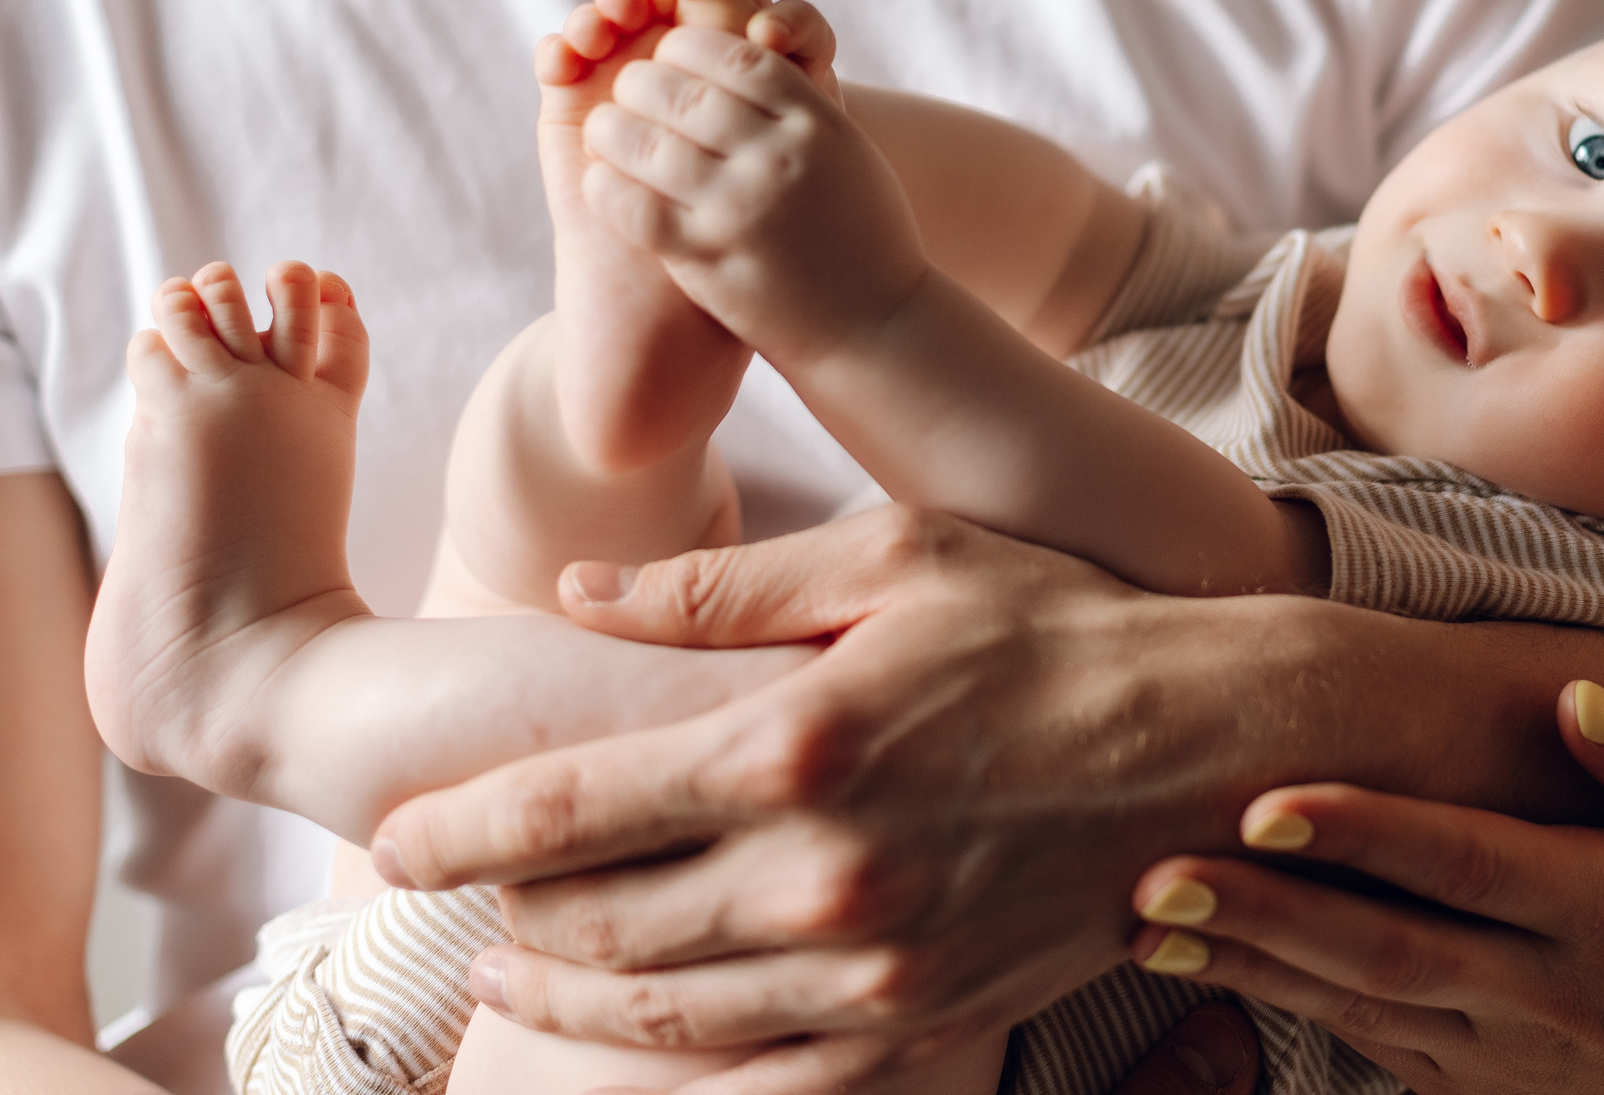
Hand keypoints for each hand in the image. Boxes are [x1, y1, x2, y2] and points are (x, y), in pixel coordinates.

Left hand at [367, 509, 1315, 1080]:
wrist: (1213, 749)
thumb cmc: (1055, 628)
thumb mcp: (892, 560)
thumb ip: (719, 589)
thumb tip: (577, 596)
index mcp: (793, 745)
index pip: (565, 808)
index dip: (456, 832)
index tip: (390, 840)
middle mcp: (818, 874)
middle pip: (596, 926)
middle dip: (496, 916)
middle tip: (442, 902)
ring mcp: (871, 965)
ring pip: (663, 1017)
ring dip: (564, 1001)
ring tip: (510, 972)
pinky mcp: (923, 1018)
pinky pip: (769, 1073)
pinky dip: (683, 1066)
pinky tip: (644, 1037)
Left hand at [579, 12, 927, 367]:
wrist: (875, 329)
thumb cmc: (862, 235)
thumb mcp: (848, 153)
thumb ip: (798, 107)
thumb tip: (745, 46)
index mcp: (818, 124)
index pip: (735, 54)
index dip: (689, 46)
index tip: (670, 56)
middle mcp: (779, 158)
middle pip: (681, 90)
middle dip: (640, 81)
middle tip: (626, 89)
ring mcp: (740, 209)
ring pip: (644, 142)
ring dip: (610, 129)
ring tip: (604, 130)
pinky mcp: (706, 258)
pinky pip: (632, 206)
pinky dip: (606, 186)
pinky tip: (603, 183)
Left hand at [1124, 683, 1603, 1094]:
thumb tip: (1575, 696)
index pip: (1468, 865)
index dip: (1366, 835)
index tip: (1267, 805)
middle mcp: (1546, 990)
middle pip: (1384, 947)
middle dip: (1264, 915)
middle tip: (1155, 879)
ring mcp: (1506, 1056)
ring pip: (1359, 1007)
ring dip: (1250, 967)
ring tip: (1149, 926)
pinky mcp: (1480, 1093)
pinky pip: (1374, 1049)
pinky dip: (1289, 1012)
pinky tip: (1214, 974)